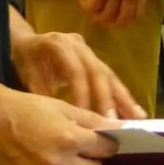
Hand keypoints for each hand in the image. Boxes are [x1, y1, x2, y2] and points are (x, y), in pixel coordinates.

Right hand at [0, 74, 119, 164]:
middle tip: (88, 152)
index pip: (106, 151)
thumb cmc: (28, 107)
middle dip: (96, 163)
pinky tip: (43, 162)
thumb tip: (118, 129)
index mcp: (70, 140)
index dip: (109, 145)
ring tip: (65, 157)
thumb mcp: (64, 108)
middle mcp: (57, 164)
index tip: (105, 141)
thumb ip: (92, 121)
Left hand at [12, 30, 144, 120]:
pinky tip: (133, 111)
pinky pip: (111, 78)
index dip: (82, 93)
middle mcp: (80, 46)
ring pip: (110, 75)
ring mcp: (91, 51)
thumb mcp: (28, 76)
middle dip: (108, 98)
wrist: (28, 42)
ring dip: (123, 98)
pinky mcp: (97, 60)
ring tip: (136, 117)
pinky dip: (121, 95)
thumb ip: (42, 95)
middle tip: (115, 122)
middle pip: (99, 72)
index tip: (85, 118)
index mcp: (61, 45)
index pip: (76, 71)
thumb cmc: (27, 60)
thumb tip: (57, 122)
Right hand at [79, 0, 147, 28]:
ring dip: (96, 15)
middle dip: (110, 22)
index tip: (115, 18)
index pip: (137, 13)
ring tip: (91, 7)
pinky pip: (92, 6)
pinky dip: (86, 6)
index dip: (125, 20)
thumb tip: (123, 6)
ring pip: (105, 15)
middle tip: (100, 16)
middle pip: (121, 18)